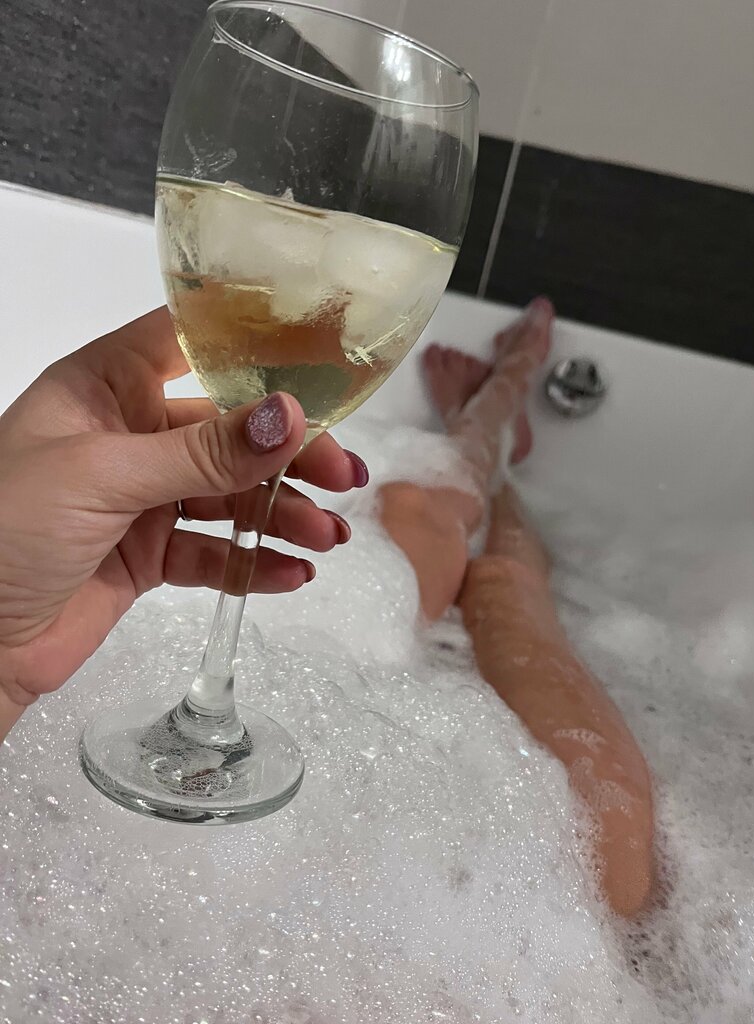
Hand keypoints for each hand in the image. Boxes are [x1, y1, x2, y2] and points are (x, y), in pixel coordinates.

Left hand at [0, 309, 367, 736]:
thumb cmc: (1, 532)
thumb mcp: (101, 476)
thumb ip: (201, 452)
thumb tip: (288, 417)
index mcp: (103, 387)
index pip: (191, 344)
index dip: (256, 350)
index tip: (325, 365)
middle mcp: (128, 434)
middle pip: (229, 429)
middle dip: (289, 454)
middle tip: (344, 477)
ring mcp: (140, 497)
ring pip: (230, 494)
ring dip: (282, 514)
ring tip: (327, 537)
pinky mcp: (148, 556)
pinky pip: (213, 552)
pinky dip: (253, 563)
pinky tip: (290, 573)